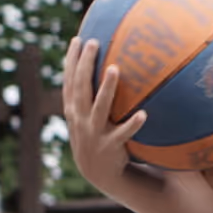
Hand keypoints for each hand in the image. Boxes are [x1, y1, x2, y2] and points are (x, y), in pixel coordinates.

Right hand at [62, 37, 146, 189]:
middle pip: (81, 88)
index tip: (78, 39)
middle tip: (94, 42)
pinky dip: (131, 125)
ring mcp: (94, 133)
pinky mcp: (110, 146)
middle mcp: (81, 119)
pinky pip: (123, 134)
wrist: (98, 173)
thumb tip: (105, 66)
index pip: (70, 81)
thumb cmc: (95, 137)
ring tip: (116, 68)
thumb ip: (89, 95)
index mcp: (74, 110)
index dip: (72, 61)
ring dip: (107, 88)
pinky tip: (143, 114)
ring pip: (100, 107)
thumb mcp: (86, 117)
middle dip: (85, 64)